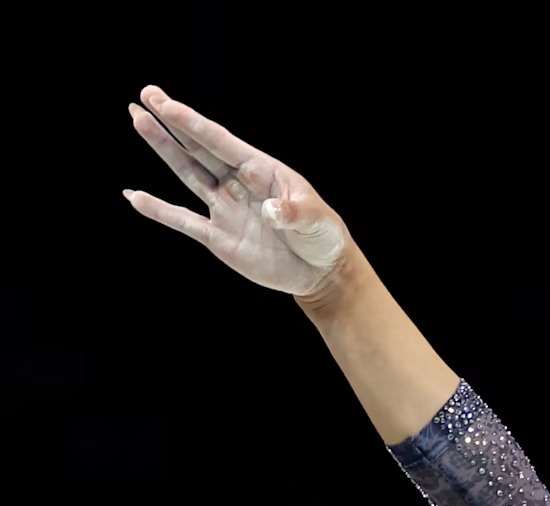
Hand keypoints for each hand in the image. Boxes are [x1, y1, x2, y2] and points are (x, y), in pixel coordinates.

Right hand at [122, 85, 354, 300]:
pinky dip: (158, 210)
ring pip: (188, 173)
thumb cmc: (323, 236)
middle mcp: (238, 183)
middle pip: (198, 149)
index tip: (165, 103)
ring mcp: (226, 208)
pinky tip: (133, 197)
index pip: (221, 142)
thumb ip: (294, 213)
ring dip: (163, 150)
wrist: (321, 272)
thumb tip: (272, 212)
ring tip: (138, 122)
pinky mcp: (218, 237)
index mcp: (262, 171)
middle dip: (171, 124)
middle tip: (144, 96)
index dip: (192, 124)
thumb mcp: (316, 219)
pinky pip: (183, 221)